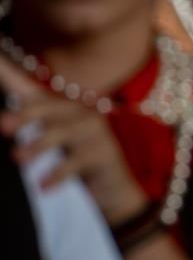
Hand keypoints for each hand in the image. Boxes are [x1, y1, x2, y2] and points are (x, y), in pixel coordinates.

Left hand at [0, 57, 147, 223]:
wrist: (114, 187)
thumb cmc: (78, 156)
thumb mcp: (53, 136)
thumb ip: (27, 118)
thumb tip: (1, 115)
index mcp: (63, 107)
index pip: (29, 88)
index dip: (6, 72)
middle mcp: (81, 113)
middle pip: (50, 107)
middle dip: (25, 114)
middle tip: (3, 127)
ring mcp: (95, 133)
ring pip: (63, 133)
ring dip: (38, 145)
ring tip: (17, 159)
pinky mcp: (104, 155)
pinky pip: (76, 161)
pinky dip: (57, 174)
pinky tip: (42, 187)